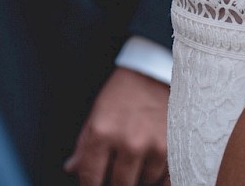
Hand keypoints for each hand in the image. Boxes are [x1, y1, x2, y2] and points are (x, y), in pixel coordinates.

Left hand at [64, 68, 169, 185]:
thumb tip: (71, 169)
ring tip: (138, 154)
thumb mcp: (97, 112)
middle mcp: (128, 142)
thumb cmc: (122, 92)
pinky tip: (154, 163)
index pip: (91, 177)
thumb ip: (84, 144)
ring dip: (140, 174)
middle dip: (116, 180)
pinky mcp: (173, 147)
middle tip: (117, 169)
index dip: (90, 185)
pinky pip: (167, 180)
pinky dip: (161, 177)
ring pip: (144, 182)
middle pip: (119, 184)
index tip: (93, 185)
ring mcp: (152, 146)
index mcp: (103, 132)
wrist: (153, 71)